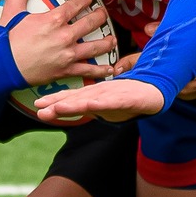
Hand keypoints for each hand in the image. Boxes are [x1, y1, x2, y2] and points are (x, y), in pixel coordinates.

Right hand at [5, 0, 117, 85]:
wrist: (2, 67)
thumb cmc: (8, 40)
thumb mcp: (11, 9)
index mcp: (54, 19)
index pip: (78, 4)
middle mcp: (65, 36)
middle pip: (92, 22)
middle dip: (100, 16)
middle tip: (103, 14)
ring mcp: (68, 54)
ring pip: (96, 46)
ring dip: (107, 42)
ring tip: (112, 39)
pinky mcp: (66, 70)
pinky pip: (88, 69)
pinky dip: (101, 70)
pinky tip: (110, 68)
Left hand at [36, 75, 164, 123]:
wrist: (157, 89)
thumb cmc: (130, 95)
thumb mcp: (107, 101)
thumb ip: (91, 104)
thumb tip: (75, 106)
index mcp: (96, 94)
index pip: (73, 97)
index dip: (56, 100)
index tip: (38, 104)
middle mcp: (102, 93)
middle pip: (78, 98)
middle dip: (59, 103)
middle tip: (40, 108)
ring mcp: (115, 94)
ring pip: (93, 99)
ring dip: (76, 103)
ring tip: (60, 108)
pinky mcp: (130, 98)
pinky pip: (116, 101)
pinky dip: (104, 102)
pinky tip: (94, 104)